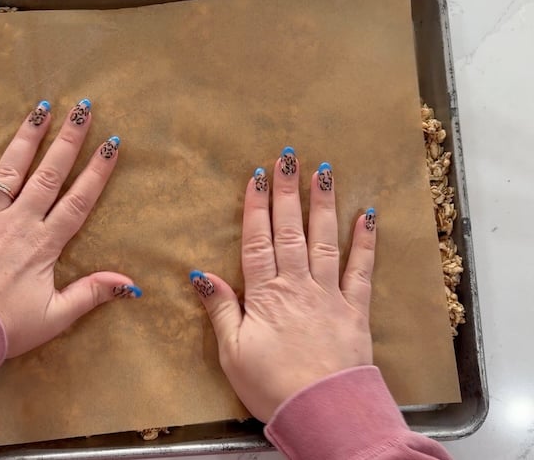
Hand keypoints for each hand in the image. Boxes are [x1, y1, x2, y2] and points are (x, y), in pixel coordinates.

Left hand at [0, 99, 140, 357]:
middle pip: (48, 174)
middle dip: (68, 140)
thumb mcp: (55, 317)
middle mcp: (17, 222)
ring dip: (26, 137)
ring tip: (41, 108)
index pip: (77, 201)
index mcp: (44, 244)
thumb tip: (131, 283)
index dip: (97, 171)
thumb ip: (90, 294)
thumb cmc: (5, 328)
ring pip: (9, 169)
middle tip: (83, 108)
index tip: (111, 144)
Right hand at [191, 147, 375, 421]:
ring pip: (325, 240)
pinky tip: (368, 215)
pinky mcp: (356, 309)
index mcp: (265, 294)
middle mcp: (298, 284)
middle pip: (291, 230)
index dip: (256, 206)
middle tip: (289, 157)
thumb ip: (221, 309)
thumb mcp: (232, 351)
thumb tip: (200, 273)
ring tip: (324, 172)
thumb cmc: (271, 385)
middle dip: (288, 192)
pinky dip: (365, 241)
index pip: (258, 240)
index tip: (257, 175)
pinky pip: (361, 269)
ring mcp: (329, 294)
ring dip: (324, 204)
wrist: (322, 412)